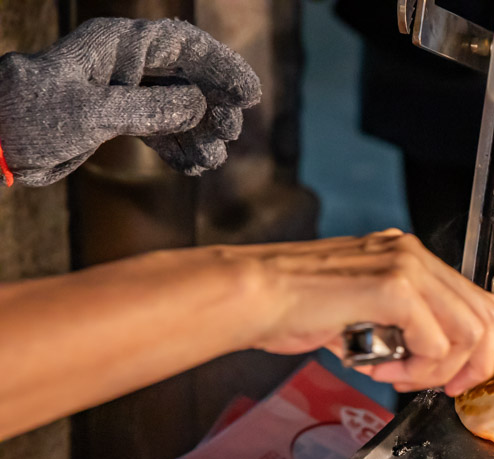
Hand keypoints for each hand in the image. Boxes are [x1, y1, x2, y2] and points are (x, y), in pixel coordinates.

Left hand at [0, 17, 259, 186]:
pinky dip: (180, 149)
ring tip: (211, 159)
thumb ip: (150, 109)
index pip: (183, 46)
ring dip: (201, 134)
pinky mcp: (117, 121)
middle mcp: (125, 65)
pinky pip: (161, 131)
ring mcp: (123, 93)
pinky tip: (194, 167)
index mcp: (117, 46)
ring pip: (180, 108)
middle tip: (227, 133)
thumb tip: (197, 106)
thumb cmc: (33, 115)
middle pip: (189, 77)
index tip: (249, 96)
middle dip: (214, 105)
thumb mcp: (94, 113)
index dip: (221, 66)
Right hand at [234, 229, 493, 395]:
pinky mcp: (394, 287)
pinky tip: (377, 368)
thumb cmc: (294, 308)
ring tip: (394, 377)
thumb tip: (433, 355)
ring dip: (434, 370)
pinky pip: (434, 343)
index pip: (475, 289)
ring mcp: (405, 267)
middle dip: (471, 364)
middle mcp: (412, 255)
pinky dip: (413, 367)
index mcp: (406, 257)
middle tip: (444, 388)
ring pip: (462, 334)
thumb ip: (402, 326)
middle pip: (479, 316)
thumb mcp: (361, 315)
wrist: (253, 297)